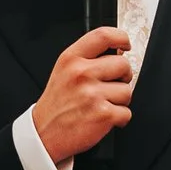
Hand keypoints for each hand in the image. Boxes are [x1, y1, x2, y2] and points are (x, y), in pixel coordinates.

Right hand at [34, 27, 135, 162]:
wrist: (43, 133)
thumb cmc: (56, 103)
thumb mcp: (63, 71)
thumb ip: (86, 58)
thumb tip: (118, 52)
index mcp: (71, 59)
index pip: (103, 36)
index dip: (121, 37)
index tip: (125, 44)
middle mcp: (82, 73)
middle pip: (123, 64)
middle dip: (122, 77)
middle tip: (110, 86)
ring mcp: (92, 94)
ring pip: (127, 91)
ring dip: (119, 101)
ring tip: (102, 105)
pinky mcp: (102, 114)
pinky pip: (126, 112)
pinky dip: (119, 119)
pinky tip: (103, 118)